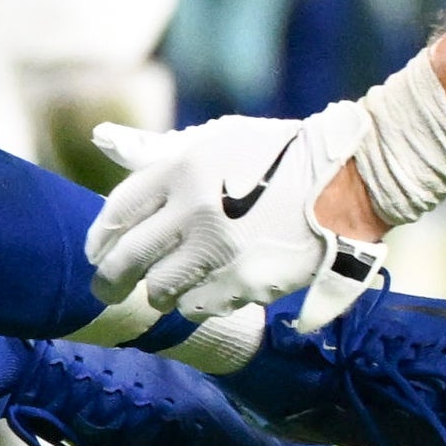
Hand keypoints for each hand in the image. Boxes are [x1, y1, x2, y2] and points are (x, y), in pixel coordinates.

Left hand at [86, 108, 385, 330]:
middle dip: (110, 280)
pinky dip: (199, 303)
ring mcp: (221, 251)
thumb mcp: (216, 138)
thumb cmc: (276, 154)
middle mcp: (195, 211)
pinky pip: (201, 307)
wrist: (350, 178)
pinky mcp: (249, 283)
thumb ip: (157, 148)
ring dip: (159, 293)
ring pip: (161, 291)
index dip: (99, 238)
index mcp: (183, 169)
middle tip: (106, 290)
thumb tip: (103, 138)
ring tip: (165, 289)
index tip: (95, 253)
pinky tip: (208, 291)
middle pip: (128, 259)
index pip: (117, 212)